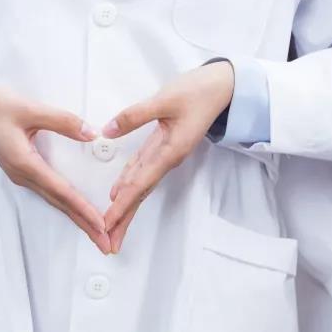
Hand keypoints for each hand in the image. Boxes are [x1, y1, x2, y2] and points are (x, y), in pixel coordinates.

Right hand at [0, 84, 110, 252]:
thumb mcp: (28, 108)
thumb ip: (62, 121)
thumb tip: (91, 134)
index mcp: (24, 163)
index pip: (60, 190)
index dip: (82, 208)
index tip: (101, 224)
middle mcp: (22, 175)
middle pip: (59, 204)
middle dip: (84, 224)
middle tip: (106, 244)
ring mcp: (21, 176)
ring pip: (54, 201)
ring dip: (77, 218)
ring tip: (97, 233)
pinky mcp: (23, 171)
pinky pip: (49, 193)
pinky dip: (67, 205)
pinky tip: (78, 210)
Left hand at [102, 62, 234, 252]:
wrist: (225, 87)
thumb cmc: (199, 92)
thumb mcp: (166, 99)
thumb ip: (135, 115)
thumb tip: (107, 130)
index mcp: (169, 152)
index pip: (139, 184)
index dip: (122, 205)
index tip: (107, 224)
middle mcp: (167, 159)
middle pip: (139, 194)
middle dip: (123, 219)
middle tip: (108, 243)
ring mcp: (165, 154)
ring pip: (140, 185)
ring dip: (125, 207)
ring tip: (110, 227)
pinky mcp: (162, 146)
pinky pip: (142, 170)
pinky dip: (128, 184)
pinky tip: (117, 193)